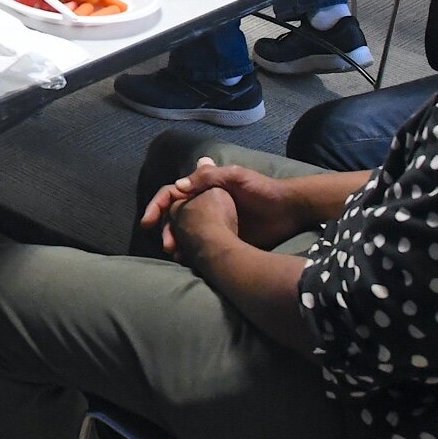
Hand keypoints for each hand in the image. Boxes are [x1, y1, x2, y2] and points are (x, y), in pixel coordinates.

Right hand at [143, 158, 311, 253]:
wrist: (289, 210)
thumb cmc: (263, 190)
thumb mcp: (236, 177)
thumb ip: (209, 177)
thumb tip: (178, 186)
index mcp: (204, 188)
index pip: (172, 194)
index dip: (157, 206)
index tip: (148, 222)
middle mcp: (205, 205)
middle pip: (175, 217)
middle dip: (166, 230)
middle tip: (168, 246)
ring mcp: (215, 223)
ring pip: (186, 233)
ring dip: (178, 243)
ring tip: (178, 256)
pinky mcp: (226, 239)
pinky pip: (203, 247)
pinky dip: (193, 253)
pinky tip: (191, 262)